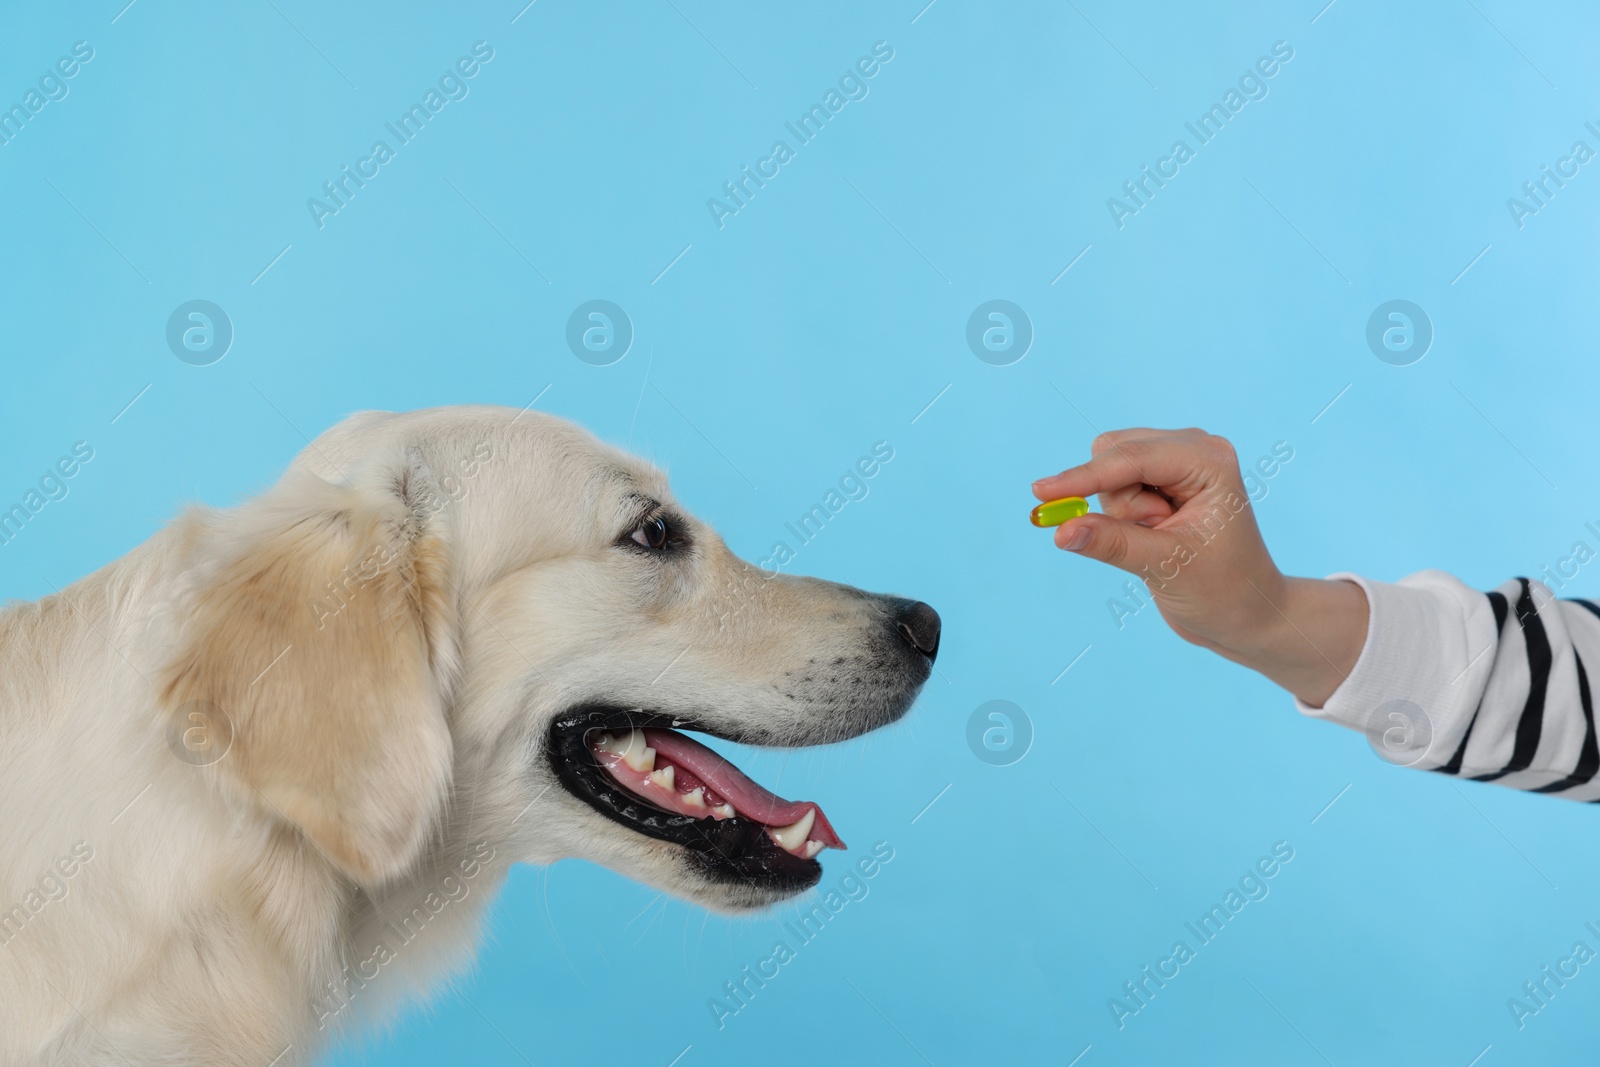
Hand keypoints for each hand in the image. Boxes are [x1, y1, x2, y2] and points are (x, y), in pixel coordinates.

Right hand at [1031, 428, 1366, 706]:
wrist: (1245, 615)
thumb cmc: (1223, 592)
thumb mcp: (1166, 568)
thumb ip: (1112, 544)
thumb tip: (1059, 530)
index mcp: (1209, 461)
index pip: (1132, 458)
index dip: (1084, 477)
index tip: (1041, 493)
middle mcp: (1195, 450)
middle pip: (1115, 453)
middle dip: (1117, 501)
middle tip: (1150, 535)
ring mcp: (1178, 464)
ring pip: (1109, 471)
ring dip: (1121, 512)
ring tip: (1159, 540)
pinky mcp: (1162, 483)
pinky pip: (1114, 487)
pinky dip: (1120, 515)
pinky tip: (1152, 535)